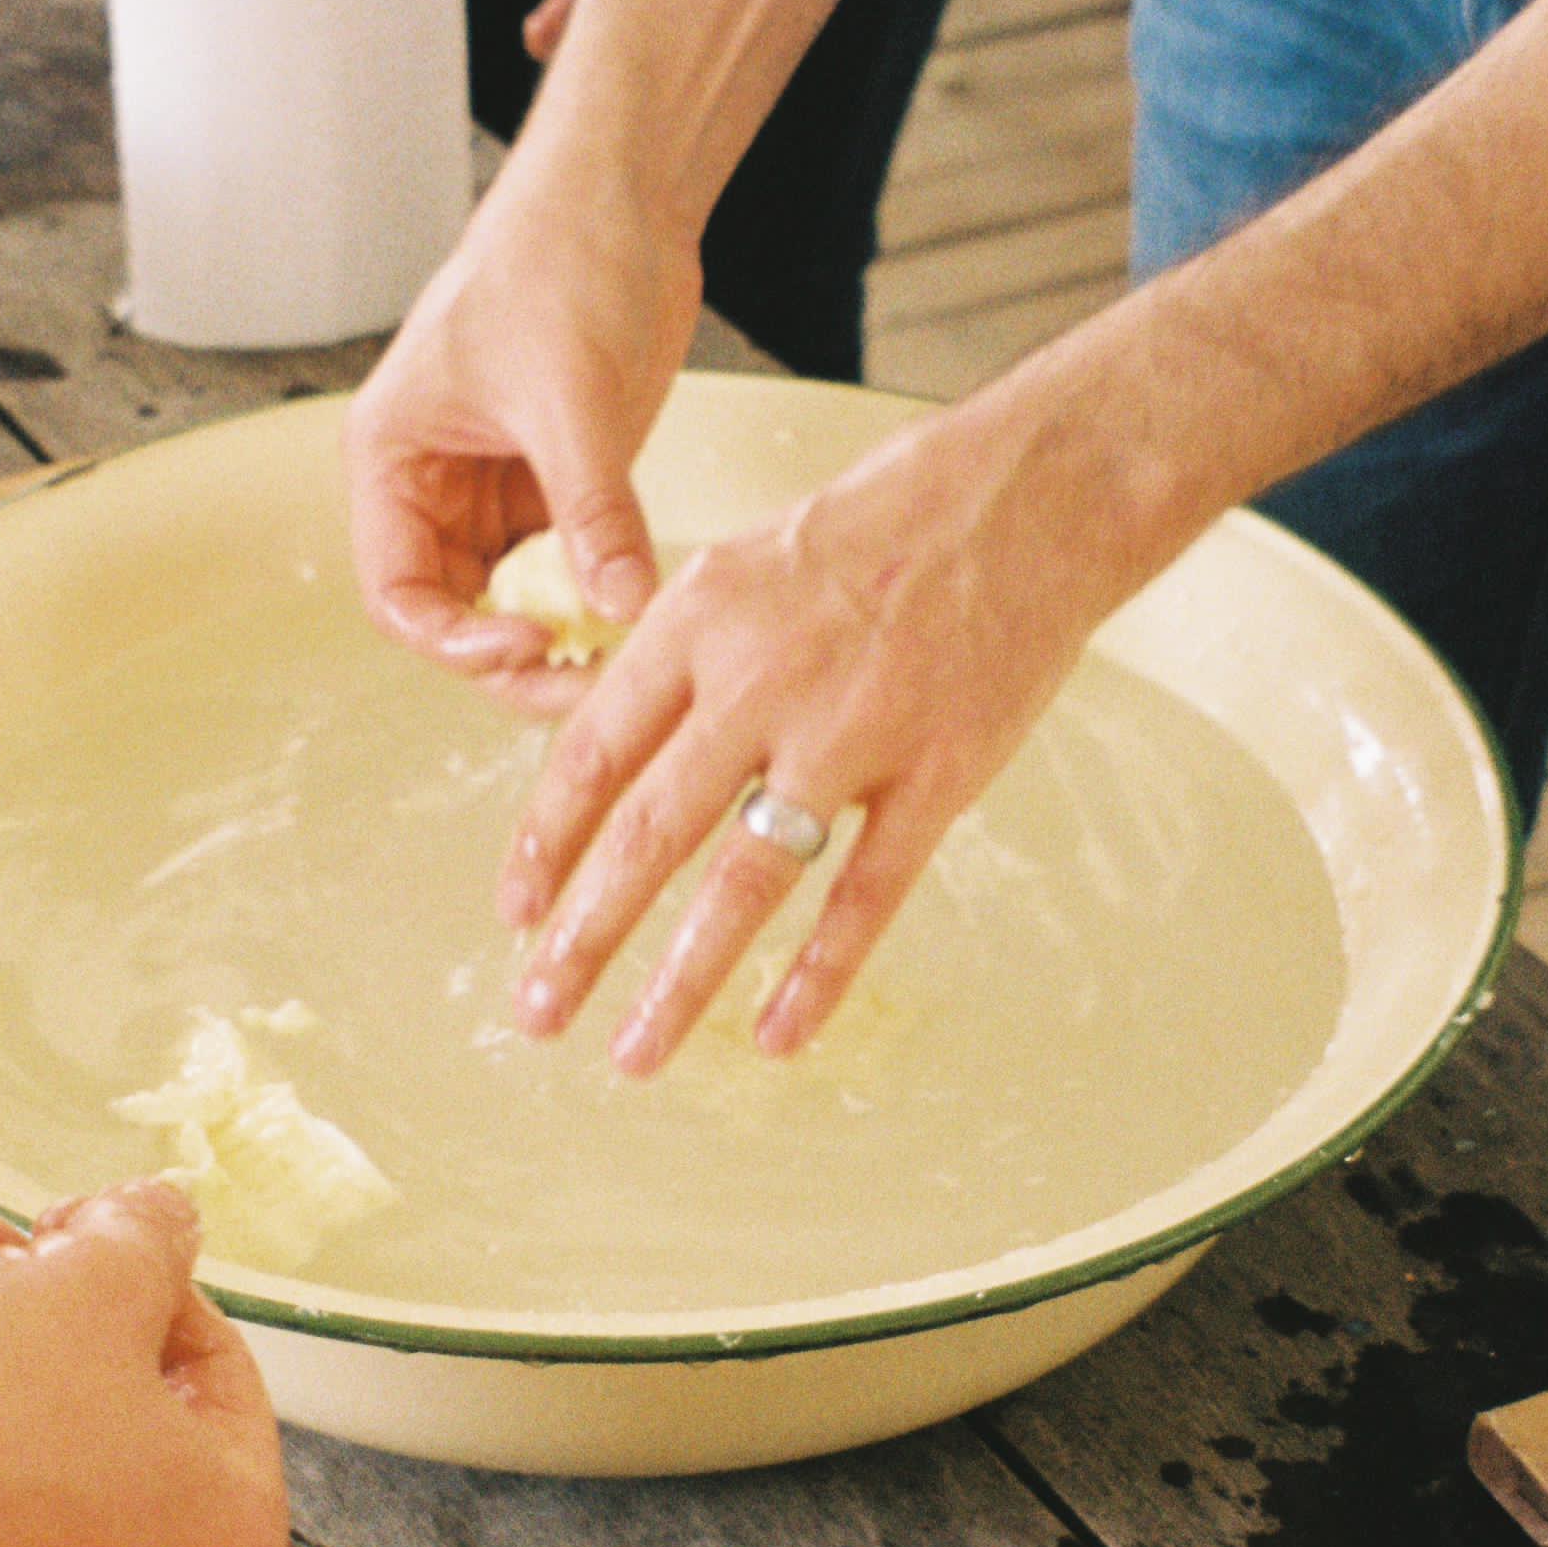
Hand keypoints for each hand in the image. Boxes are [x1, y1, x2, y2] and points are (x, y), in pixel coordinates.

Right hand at [342, 157, 700, 708]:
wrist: (622, 195)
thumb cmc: (557, 259)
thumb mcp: (570, 396)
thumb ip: (592, 509)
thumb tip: (622, 607)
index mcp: (394, 458)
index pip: (398, 591)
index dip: (453, 638)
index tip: (526, 647)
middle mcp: (435, 485)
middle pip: (456, 613)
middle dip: (513, 657)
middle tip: (584, 682)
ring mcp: (499, 489)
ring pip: (515, 602)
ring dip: (562, 637)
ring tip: (619, 660)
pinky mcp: (562, 484)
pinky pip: (570, 570)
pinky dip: (601, 598)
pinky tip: (642, 612)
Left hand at [503, 401, 1143, 1071]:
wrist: (1034, 492)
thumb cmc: (887, 521)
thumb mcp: (750, 562)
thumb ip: (684, 659)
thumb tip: (614, 752)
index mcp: (699, 620)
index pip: (593, 751)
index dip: (545, 842)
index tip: (513, 913)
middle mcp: (760, 680)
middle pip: (647, 831)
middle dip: (581, 936)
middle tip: (534, 1012)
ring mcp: (851, 732)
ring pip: (743, 882)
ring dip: (680, 980)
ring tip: (633, 1054)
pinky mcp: (938, 774)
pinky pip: (864, 896)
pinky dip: (817, 975)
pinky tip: (775, 1037)